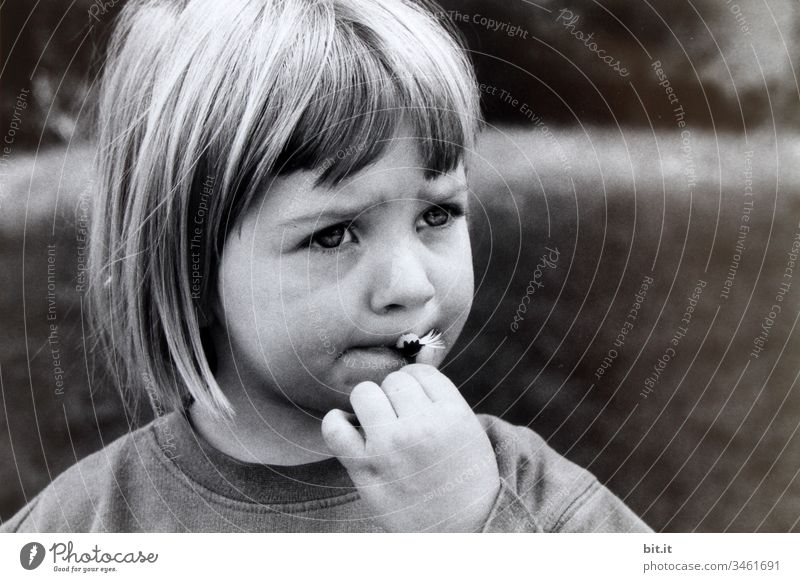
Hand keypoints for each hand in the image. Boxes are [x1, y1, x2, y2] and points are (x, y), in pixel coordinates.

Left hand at [321, 363, 499, 531]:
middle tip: (402, 417)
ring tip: (379, 423)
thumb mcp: (467, 426)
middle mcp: (420, 427)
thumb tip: (419, 349)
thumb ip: (440, 391)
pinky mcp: (365, 469)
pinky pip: (334, 427)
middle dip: (395, 395)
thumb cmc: (463, 471)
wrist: (462, 528)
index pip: (419, 371)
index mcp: (451, 414)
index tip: (419, 402)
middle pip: (392, 380)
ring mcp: (390, 448)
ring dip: (369, 404)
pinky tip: (348, 427)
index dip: (417, 385)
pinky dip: (336, 422)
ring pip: (364, 393)